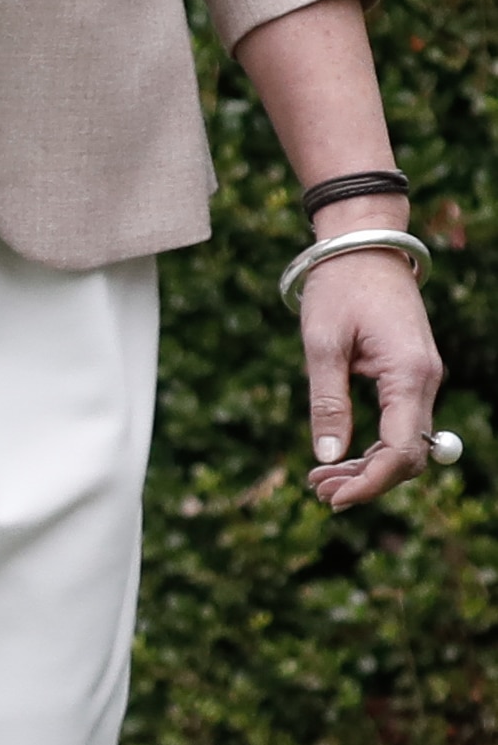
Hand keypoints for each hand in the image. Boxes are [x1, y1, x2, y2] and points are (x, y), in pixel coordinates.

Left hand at [297, 238, 447, 510]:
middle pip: (408, 454)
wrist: (363, 246)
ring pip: (405, 443)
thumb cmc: (340, 288)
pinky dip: (374, 445)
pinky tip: (340, 457)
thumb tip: (327, 457)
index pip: (400, 449)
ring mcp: (422, 379)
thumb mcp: (322, 344)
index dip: (371, 482)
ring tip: (321, 479)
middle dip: (367, 480)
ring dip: (368, 467)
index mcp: (409, 374)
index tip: (333, 498)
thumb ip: (327, 402)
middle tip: (318, 492)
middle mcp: (426, 381)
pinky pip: (400, 424)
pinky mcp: (410, 375)